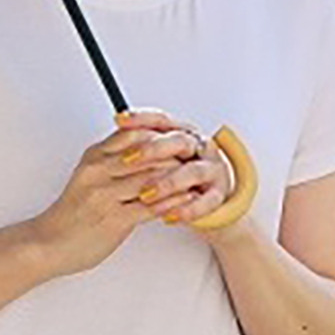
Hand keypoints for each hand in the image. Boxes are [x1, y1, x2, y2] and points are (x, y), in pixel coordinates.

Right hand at [31, 121, 193, 277]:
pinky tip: (186, 201)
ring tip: (197, 175)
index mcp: (93, 156)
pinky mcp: (113, 219)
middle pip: (146, 153)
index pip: (133, 133)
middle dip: (174, 153)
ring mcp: (105, 195)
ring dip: (178, 177)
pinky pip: (150, 207)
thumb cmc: (71, 212)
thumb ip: (112, 161)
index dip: (160, 134)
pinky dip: (172, 203)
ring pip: (151, 178)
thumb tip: (143, 148)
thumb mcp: (88, 176)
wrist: (49, 243)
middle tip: (195, 153)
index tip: (178, 136)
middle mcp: (98, 171)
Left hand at [116, 108, 243, 239]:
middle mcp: (198, 146)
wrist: (207, 196)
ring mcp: (211, 170)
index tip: (120, 121)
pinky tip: (168, 215)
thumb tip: (117, 122)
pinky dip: (187, 210)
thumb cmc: (177, 171)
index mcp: (181, 131)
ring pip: (193, 172)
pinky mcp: (218, 195)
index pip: (161, 119)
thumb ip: (138, 141)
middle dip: (153, 149)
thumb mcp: (156, 155)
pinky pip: (206, 202)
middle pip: (179, 141)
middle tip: (129, 158)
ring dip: (168, 183)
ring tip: (145, 194)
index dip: (140, 119)